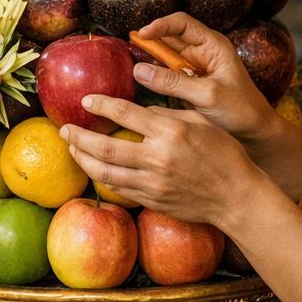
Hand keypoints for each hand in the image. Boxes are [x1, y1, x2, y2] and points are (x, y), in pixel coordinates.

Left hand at [59, 96, 260, 228]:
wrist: (237, 196)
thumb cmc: (224, 154)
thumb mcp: (201, 122)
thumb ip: (168, 114)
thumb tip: (140, 111)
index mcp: (171, 132)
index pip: (126, 113)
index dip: (102, 105)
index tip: (86, 101)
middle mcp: (159, 158)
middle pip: (106, 147)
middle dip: (80, 137)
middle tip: (65, 129)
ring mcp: (154, 183)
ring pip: (106, 173)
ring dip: (84, 160)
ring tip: (72, 149)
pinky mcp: (153, 200)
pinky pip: (120, 189)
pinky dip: (102, 179)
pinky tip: (94, 169)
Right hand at [131, 12, 277, 144]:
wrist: (254, 132)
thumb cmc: (241, 109)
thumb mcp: (207, 95)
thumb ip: (174, 82)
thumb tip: (139, 70)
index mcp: (213, 45)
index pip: (181, 23)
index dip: (160, 25)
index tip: (141, 35)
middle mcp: (201, 52)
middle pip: (168, 38)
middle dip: (148, 43)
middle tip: (127, 51)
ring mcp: (193, 68)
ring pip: (164, 56)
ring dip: (148, 60)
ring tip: (130, 67)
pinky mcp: (187, 84)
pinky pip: (164, 74)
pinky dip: (152, 76)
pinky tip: (141, 83)